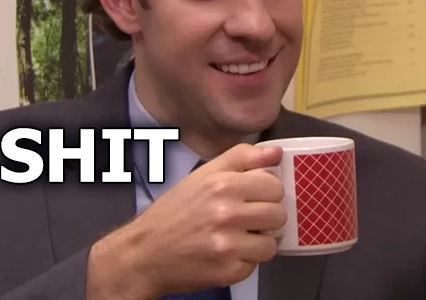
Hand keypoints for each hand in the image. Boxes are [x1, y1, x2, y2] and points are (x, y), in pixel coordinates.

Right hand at [86, 143, 285, 298]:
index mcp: (223, 184)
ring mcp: (228, 246)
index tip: (253, 195)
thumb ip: (242, 157)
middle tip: (246, 216)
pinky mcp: (228, 273)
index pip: (274, 186)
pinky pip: (256, 264)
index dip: (266, 191)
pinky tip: (227, 252)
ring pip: (271, 242)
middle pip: (278, 214)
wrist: (146, 251)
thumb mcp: (205, 173)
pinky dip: (245, 260)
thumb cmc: (177, 208)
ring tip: (238, 235)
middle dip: (265, 215)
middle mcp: (227, 213)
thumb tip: (276, 152)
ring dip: (258, 240)